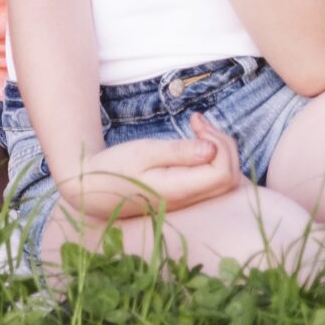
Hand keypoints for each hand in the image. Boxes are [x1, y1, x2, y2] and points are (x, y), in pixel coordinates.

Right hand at [58, 115, 242, 220]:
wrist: (93, 189)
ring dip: (219, 150)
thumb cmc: (114, 168)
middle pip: (231, 178)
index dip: (220, 145)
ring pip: (225, 180)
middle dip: (224, 145)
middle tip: (198, 123)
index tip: (196, 123)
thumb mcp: (142, 152)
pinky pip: (214, 180)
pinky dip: (213, 158)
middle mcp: (188, 200)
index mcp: (178, 190)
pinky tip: (196, 143)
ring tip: (197, 128)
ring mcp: (189, 201)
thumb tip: (211, 149)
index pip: (223, 173)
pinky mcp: (186, 196)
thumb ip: (178, 152)